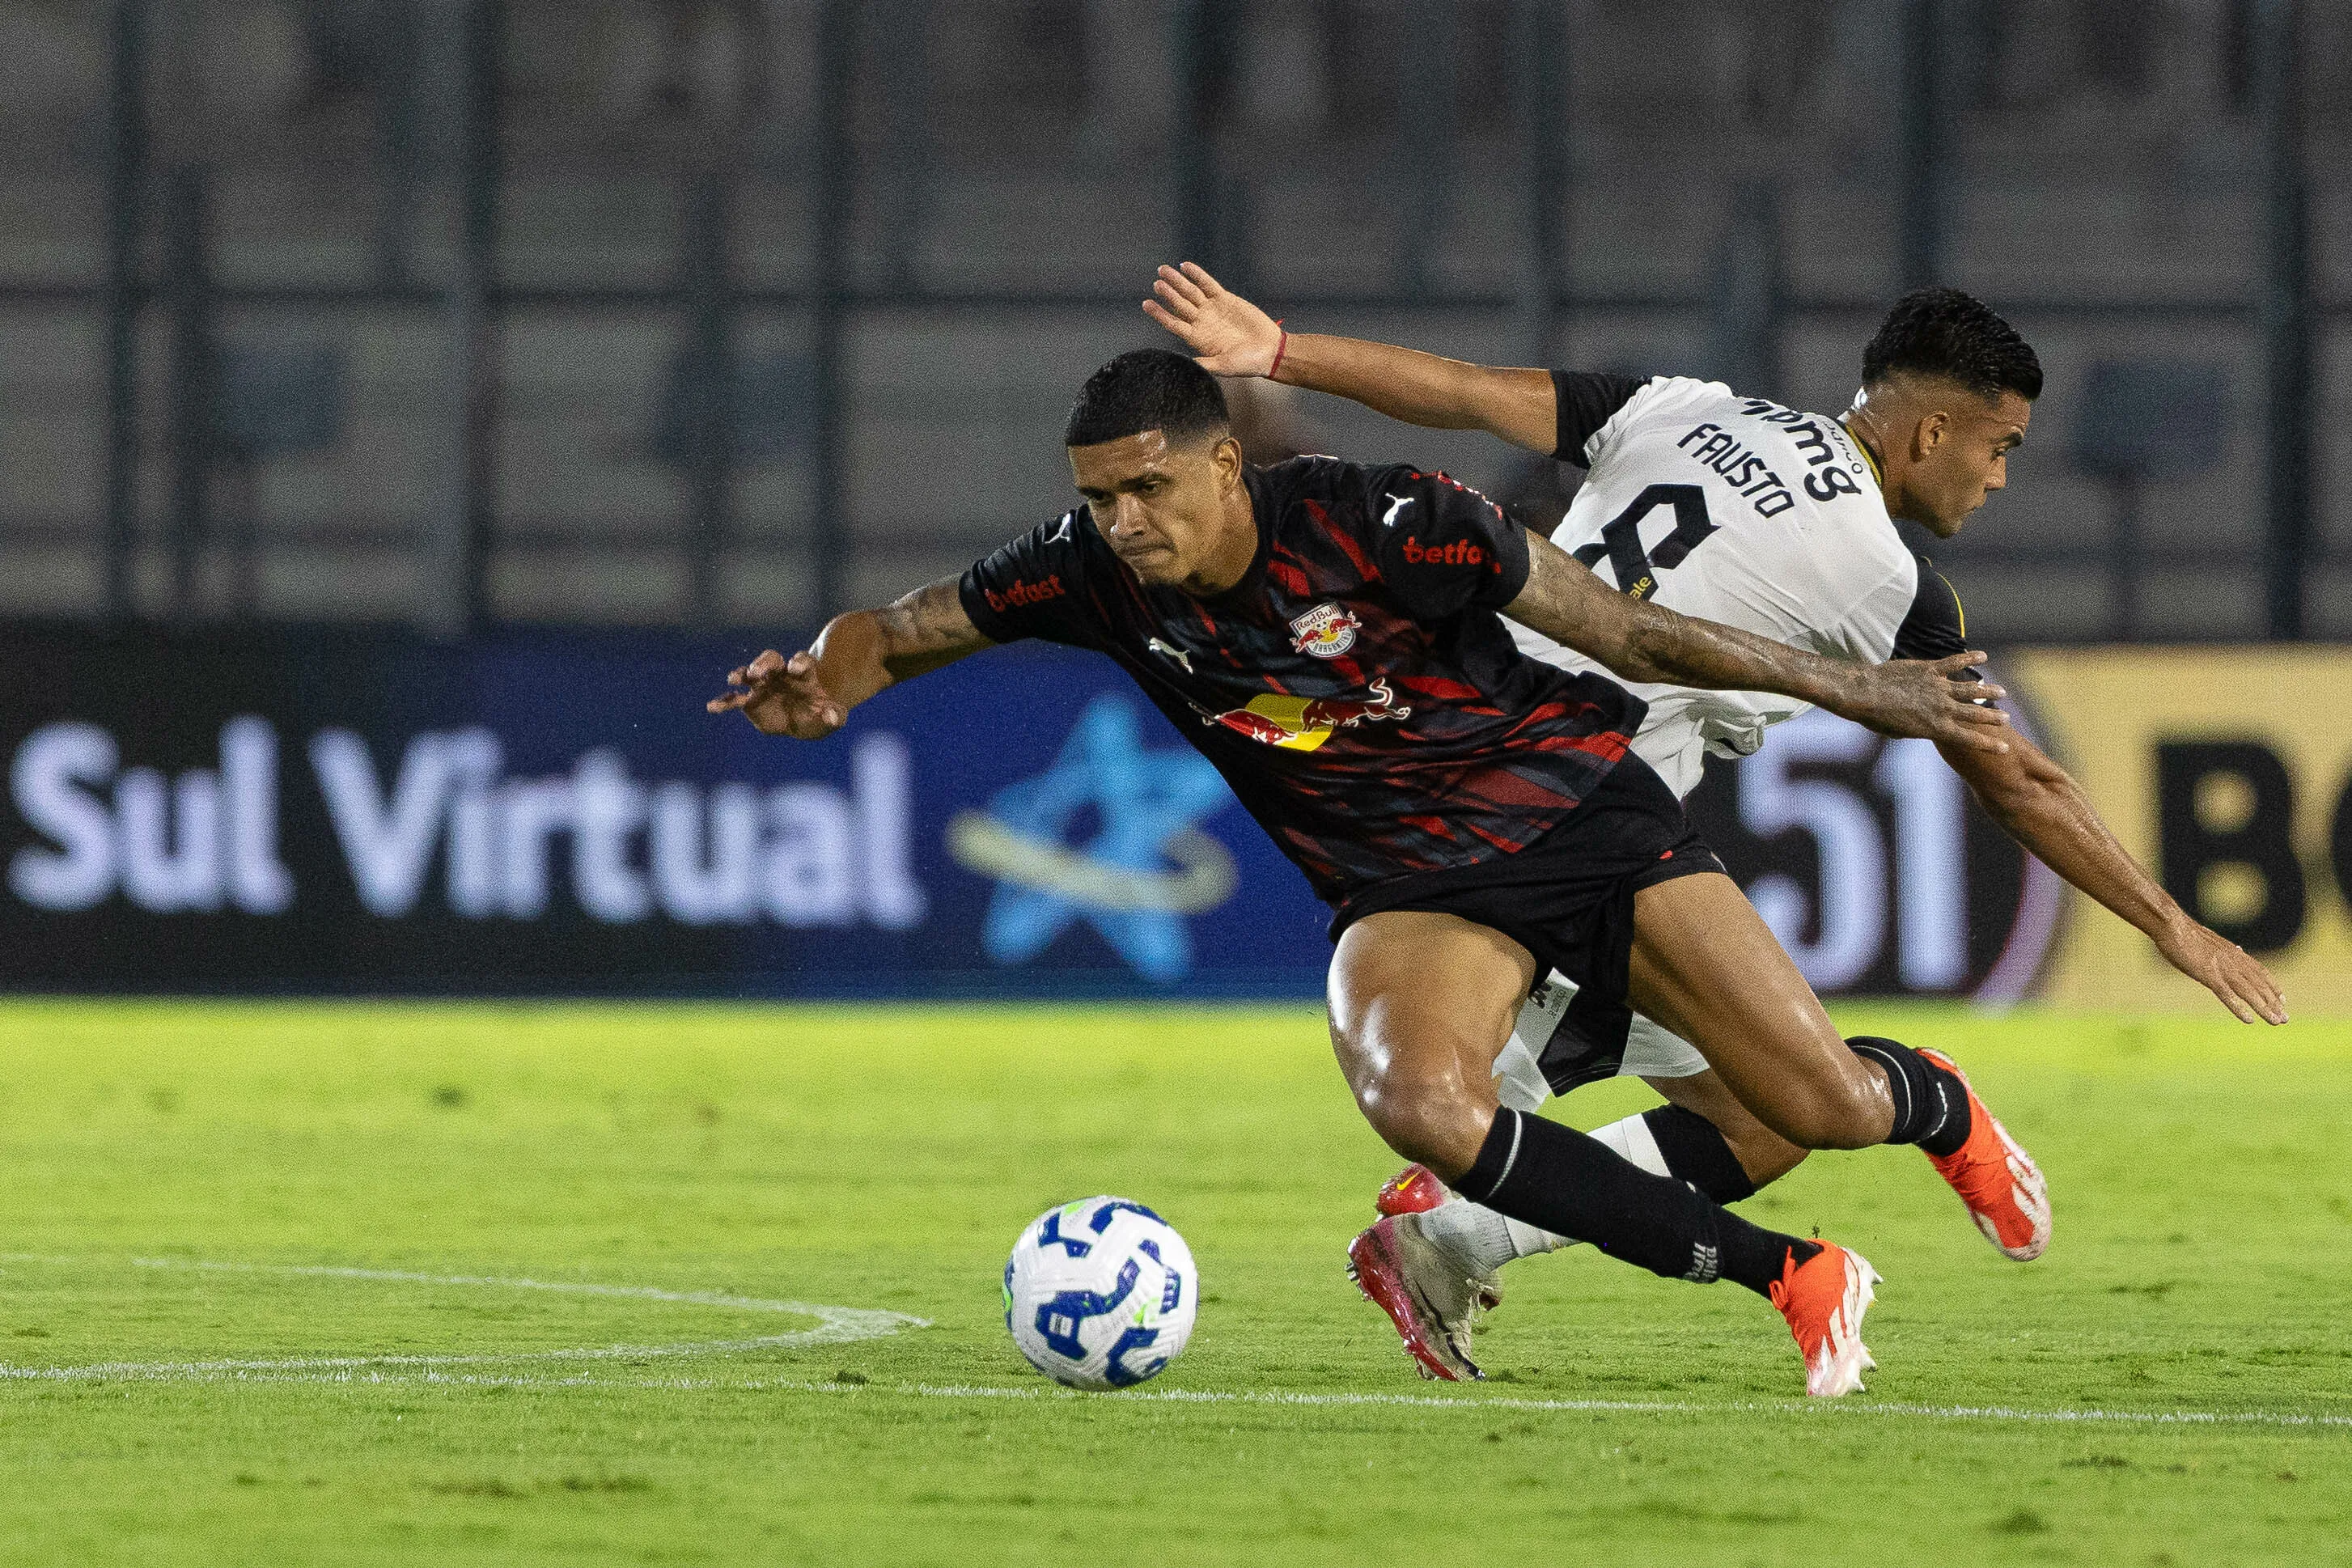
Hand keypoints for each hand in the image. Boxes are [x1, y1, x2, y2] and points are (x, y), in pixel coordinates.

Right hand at [705, 648, 845, 738]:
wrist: (806, 719)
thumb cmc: (821, 714)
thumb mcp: (834, 717)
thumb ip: (835, 716)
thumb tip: (833, 714)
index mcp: (804, 675)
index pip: (801, 662)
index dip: (798, 663)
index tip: (795, 667)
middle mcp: (781, 674)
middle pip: (772, 660)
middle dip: (764, 663)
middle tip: (757, 671)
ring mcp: (764, 684)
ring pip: (751, 673)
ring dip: (742, 674)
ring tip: (734, 679)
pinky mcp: (751, 700)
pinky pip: (735, 699)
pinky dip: (724, 701)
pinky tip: (713, 707)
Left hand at [1142, 262, 1283, 376]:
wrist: (1269, 351)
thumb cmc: (1247, 363)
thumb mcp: (1223, 367)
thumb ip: (1204, 364)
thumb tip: (1186, 366)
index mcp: (1197, 338)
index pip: (1173, 324)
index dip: (1160, 314)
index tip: (1147, 304)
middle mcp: (1201, 322)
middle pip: (1179, 305)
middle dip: (1167, 293)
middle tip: (1156, 283)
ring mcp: (1212, 309)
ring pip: (1190, 292)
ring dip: (1177, 281)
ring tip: (1163, 270)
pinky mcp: (1225, 299)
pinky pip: (1208, 284)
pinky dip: (1197, 275)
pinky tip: (1185, 266)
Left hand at [1840, 652, 2012, 753]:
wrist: (1863, 694)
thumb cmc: (1875, 717)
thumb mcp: (1898, 732)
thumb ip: (1916, 729)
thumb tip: (1922, 727)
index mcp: (1934, 728)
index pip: (1968, 739)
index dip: (1988, 744)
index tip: (2005, 748)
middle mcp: (1941, 709)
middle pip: (1975, 714)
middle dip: (1993, 717)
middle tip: (2007, 718)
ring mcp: (1937, 688)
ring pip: (1970, 689)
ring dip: (1987, 690)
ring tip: (2001, 691)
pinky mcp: (1930, 670)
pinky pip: (1954, 662)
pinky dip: (1969, 657)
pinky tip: (1982, 654)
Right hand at [2156, 919, 2288, 1024]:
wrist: (2172, 926)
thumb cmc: (2185, 933)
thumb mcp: (2212, 941)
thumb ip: (2226, 949)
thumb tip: (2238, 949)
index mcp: (2234, 953)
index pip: (2261, 972)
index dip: (2273, 987)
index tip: (2283, 1000)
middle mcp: (2234, 962)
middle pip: (2260, 985)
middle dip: (2274, 1003)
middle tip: (2284, 1019)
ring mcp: (2222, 969)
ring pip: (2249, 992)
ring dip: (2264, 1008)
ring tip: (2276, 1022)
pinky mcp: (2209, 976)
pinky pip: (2228, 995)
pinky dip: (2239, 1008)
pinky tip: (2249, 1020)